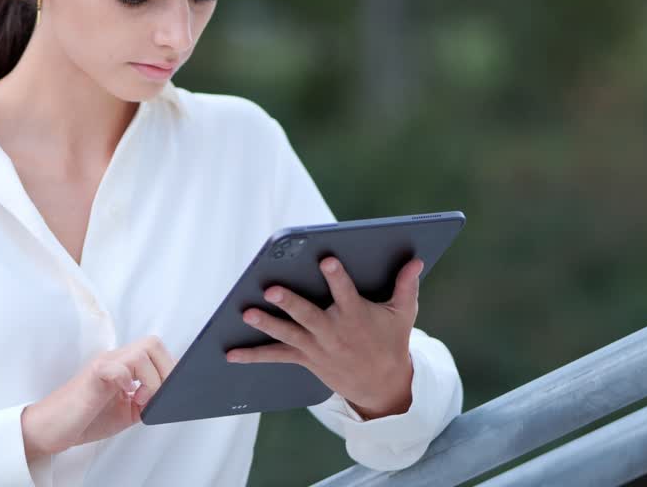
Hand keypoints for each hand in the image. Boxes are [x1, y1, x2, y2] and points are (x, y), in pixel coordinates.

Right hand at [21, 336, 176, 459]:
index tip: (169, 391)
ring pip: (141, 352)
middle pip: (153, 343)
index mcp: (122, 365)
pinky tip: (125, 396)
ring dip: (151, 379)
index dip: (169, 368)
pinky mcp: (92, 375)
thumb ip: (146, 400)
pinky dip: (128, 380)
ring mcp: (102, 364)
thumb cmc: (84, 419)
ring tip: (139, 399)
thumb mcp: (126, 412)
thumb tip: (170, 397)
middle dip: (165, 370)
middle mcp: (113, 359)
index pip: (155, 350)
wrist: (51, 429)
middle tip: (155, 396)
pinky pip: (117, 367)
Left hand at [225, 257, 422, 419]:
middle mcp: (333, 331)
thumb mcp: (402, 315)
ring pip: (287, 334)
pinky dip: (252, 356)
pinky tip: (230, 354)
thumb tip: (416, 259)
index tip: (327, 259)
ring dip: (266, 324)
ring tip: (245, 314)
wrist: (382, 387)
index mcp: (355, 316)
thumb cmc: (390, 342)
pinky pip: (276, 357)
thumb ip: (406, 285)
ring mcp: (316, 346)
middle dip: (290, 302)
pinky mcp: (305, 358)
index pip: (346, 293)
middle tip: (271, 288)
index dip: (337, 277)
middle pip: (308, 315)